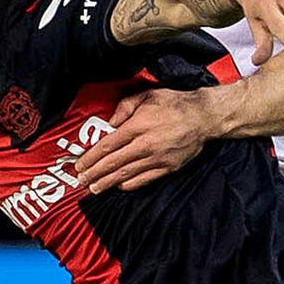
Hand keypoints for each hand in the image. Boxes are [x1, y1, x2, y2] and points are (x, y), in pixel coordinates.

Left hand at [76, 89, 211, 192]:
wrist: (204, 117)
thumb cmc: (174, 104)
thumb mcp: (146, 95)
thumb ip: (124, 107)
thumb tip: (109, 123)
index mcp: (138, 126)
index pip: (107, 145)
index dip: (91, 158)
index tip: (80, 164)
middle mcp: (145, 145)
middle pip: (113, 163)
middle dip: (94, 173)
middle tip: (81, 181)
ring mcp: (157, 159)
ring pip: (126, 174)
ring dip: (107, 182)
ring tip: (94, 188)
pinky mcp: (167, 168)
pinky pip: (143, 180)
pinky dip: (129, 185)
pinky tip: (118, 186)